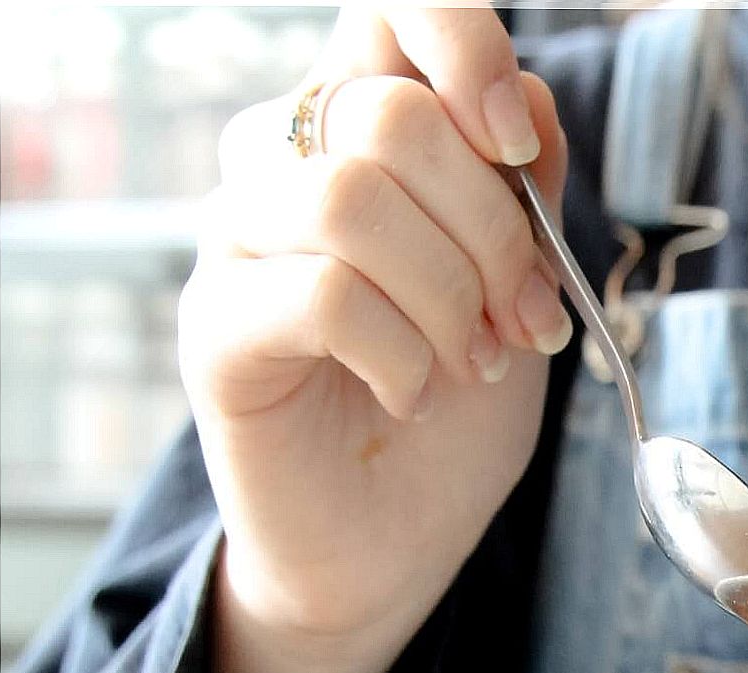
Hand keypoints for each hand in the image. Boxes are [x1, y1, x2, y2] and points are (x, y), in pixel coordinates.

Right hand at [177, 7, 570, 672]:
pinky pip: (324, 291)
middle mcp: (286, 167)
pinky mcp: (218, 329)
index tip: (515, 143)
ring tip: (472, 363)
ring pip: (352, 197)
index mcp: (365, 137)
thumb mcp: (522, 291)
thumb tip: (529, 104)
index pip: (388, 15)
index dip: (461, 45)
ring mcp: (239, 243)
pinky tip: (414, 394)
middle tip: (523, 321)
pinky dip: (403, 353)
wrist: (395, 543)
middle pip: (392, 117)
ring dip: (450, 296)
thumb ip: (525, 195)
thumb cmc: (454, 410)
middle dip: (493, 230)